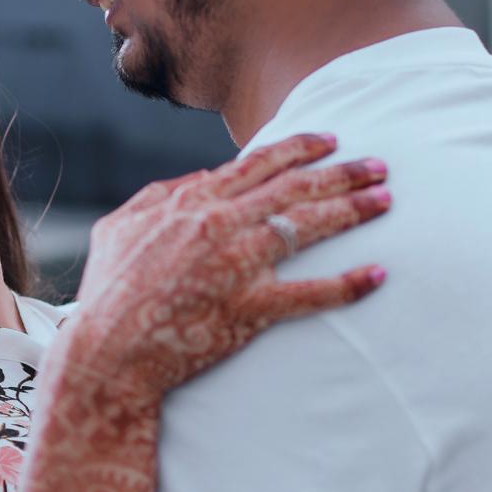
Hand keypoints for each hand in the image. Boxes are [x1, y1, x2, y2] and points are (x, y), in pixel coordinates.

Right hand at [65, 132, 390, 404]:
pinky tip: (377, 275)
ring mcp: (236, 266)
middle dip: (342, 172)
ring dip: (352, 210)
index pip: (258, 164)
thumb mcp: (118, 227)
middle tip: (380, 164)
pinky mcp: (248, 309)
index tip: (331, 139)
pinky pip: (309, 294)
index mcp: (190, 202)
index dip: (300, 147)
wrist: (107, 353)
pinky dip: (346, 284)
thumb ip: (160, 194)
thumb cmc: (109, 292)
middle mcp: (218, 225)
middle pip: (294, 187)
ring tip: (385, 201)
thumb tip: (202, 177)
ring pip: (307, 227)